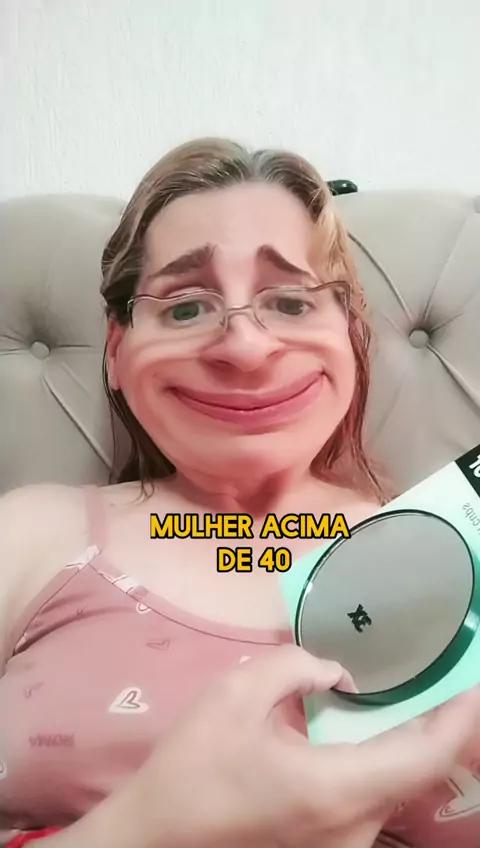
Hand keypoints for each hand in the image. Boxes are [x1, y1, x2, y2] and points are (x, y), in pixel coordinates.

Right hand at [129, 645, 479, 847]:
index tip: (470, 678)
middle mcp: (354, 827)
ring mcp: (345, 845)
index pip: (425, 755)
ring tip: (417, 692)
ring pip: (399, 789)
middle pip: (419, 773)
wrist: (157, 836)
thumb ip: (294, 667)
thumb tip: (337, 674)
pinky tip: (375, 727)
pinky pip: (375, 799)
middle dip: (440, 723)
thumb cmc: (193, 766)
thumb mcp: (233, 695)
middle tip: (446, 674)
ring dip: (414, 741)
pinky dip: (387, 760)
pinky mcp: (330, 846)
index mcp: (335, 789)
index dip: (459, 715)